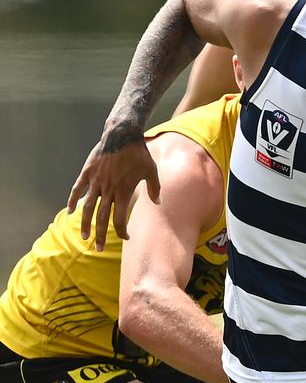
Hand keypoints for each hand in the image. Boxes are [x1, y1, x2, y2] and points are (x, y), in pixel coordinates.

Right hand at [68, 136, 160, 250]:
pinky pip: (78, 189)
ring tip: (83, 236)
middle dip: (100, 235)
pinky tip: (70, 211)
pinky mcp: (88, 172)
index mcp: (123, 192)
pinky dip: (73, 200)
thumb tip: (158, 203)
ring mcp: (96, 181)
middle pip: (101, 218)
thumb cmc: (139, 153)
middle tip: (98, 249)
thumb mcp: (152, 171)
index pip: (120, 219)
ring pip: (87, 207)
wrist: (122, 134)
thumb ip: (155, 189)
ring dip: (84, 223)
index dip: (122, 231)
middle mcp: (108, 189)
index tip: (126, 237)